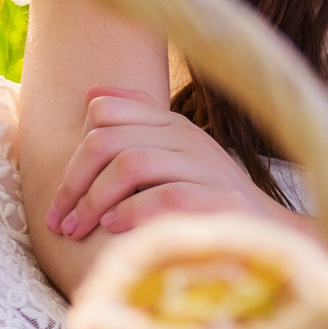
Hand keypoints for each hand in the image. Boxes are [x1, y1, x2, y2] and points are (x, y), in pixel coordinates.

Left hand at [43, 86, 286, 240]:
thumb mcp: (172, 158)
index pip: (106, 112)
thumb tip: (91, 93)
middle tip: (60, 222)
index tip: (61, 197)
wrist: (267, 234)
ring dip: (96, 200)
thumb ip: (135, 126)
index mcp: (170, 125)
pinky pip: (167, 195)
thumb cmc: (208, 199)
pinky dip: (134, 211)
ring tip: (82, 229)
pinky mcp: (222, 199)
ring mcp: (206, 166)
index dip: (74, 152)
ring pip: (132, 164)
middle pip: (109, 141)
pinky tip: (115, 228)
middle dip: (75, 183)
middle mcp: (187, 138)